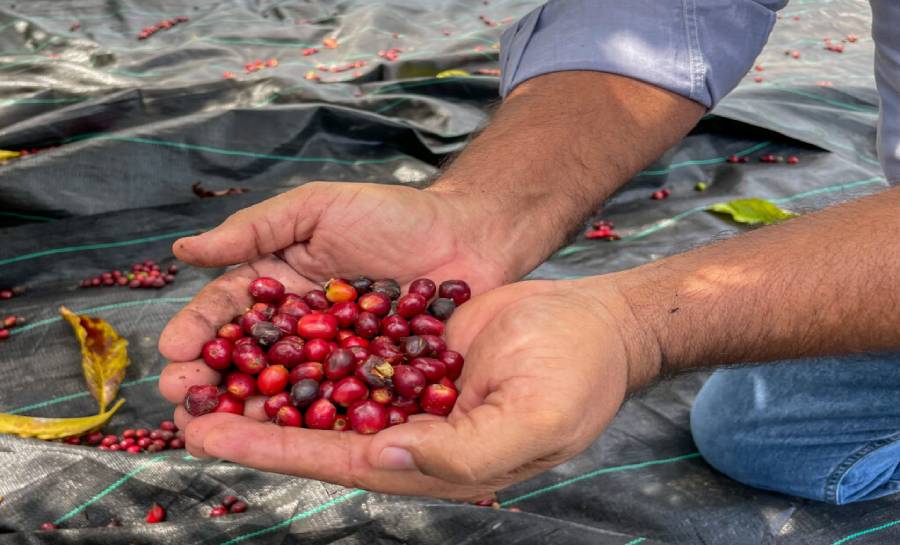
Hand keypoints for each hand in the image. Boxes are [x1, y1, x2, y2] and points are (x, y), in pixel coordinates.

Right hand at [159, 181, 527, 402]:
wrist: (468, 235)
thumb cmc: (394, 214)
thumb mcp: (318, 208)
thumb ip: (256, 229)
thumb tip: (184, 251)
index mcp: (281, 284)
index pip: (229, 309)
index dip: (197, 330)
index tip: (171, 352)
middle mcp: (301, 327)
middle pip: (248, 359)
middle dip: (211, 382)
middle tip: (182, 404)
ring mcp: (335, 357)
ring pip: (285, 389)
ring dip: (247, 411)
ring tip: (215, 431)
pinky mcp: (371, 381)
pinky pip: (337, 402)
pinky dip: (309, 420)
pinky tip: (283, 435)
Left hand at [168, 278, 656, 499]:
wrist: (599, 325)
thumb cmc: (576, 377)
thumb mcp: (530, 421)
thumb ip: (458, 452)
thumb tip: (385, 456)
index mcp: (432, 462)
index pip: (338, 460)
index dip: (273, 450)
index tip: (209, 435)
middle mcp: (410, 431)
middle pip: (316, 430)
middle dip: (250, 422)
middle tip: (181, 406)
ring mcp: (409, 390)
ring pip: (325, 390)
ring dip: (269, 382)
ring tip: (207, 368)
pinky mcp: (412, 352)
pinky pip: (351, 349)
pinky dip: (309, 342)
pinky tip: (268, 327)